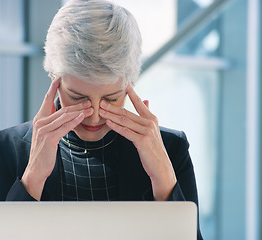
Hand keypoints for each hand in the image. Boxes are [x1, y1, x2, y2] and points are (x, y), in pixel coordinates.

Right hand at [21, 78, 92, 199]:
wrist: (36, 168)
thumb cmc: (44, 151)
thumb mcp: (47, 134)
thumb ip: (53, 123)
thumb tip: (64, 115)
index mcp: (39, 118)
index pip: (47, 100)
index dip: (53, 89)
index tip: (60, 78)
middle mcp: (40, 121)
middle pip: (61, 109)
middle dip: (77, 104)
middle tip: (89, 100)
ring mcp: (43, 129)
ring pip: (64, 116)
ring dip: (79, 112)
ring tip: (91, 108)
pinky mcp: (49, 138)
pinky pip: (64, 127)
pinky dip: (74, 121)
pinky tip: (82, 117)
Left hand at [99, 84, 176, 199]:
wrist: (161, 166)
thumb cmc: (153, 148)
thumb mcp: (152, 129)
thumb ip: (147, 114)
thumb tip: (147, 100)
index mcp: (151, 118)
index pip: (138, 103)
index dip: (131, 93)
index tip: (123, 84)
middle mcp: (150, 123)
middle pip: (127, 112)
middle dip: (112, 107)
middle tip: (101, 101)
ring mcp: (147, 131)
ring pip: (125, 121)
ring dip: (111, 115)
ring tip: (100, 111)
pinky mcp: (142, 141)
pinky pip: (126, 132)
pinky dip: (116, 127)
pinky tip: (108, 123)